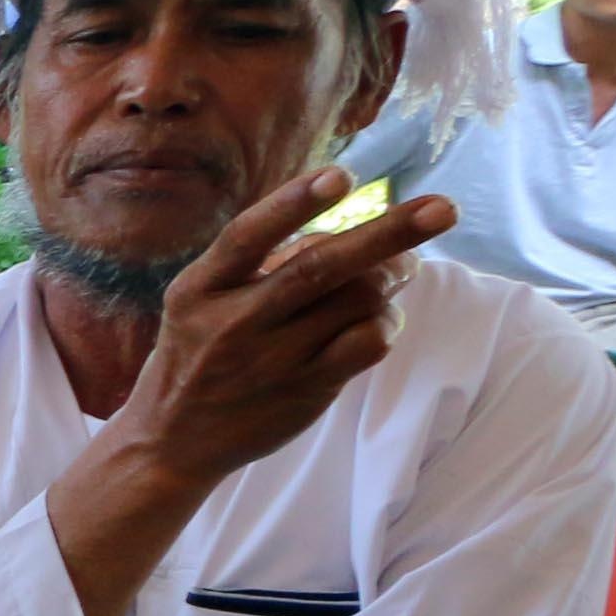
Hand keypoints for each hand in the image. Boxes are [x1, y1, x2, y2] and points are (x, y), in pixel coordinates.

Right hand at [111, 168, 451, 487]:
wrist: (171, 439)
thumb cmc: (199, 352)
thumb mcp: (202, 299)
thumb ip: (262, 263)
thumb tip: (351, 231)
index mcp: (200, 288)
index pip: (247, 236)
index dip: (294, 202)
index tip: (342, 176)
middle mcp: (233, 322)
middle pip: (321, 268)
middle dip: (389, 233)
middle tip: (443, 209)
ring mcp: (270, 360)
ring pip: (358, 301)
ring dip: (392, 278)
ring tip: (399, 269)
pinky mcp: (303, 390)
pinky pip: (369, 343)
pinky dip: (387, 322)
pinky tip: (379, 320)